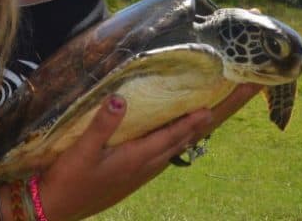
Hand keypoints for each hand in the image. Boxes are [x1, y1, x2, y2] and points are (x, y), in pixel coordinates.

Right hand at [39, 84, 261, 219]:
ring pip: (183, 141)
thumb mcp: (82, 152)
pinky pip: (170, 147)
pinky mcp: (138, 171)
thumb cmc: (69, 180)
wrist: (55, 211)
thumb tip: (120, 98)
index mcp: (142, 156)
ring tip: (223, 104)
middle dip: (220, 112)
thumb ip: (102, 125)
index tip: (233, 95)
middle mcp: (151, 163)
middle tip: (246, 91)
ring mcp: (146, 168)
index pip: (183, 130)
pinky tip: (185, 126)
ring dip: (203, 122)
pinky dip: (184, 132)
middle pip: (193, 133)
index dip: (208, 113)